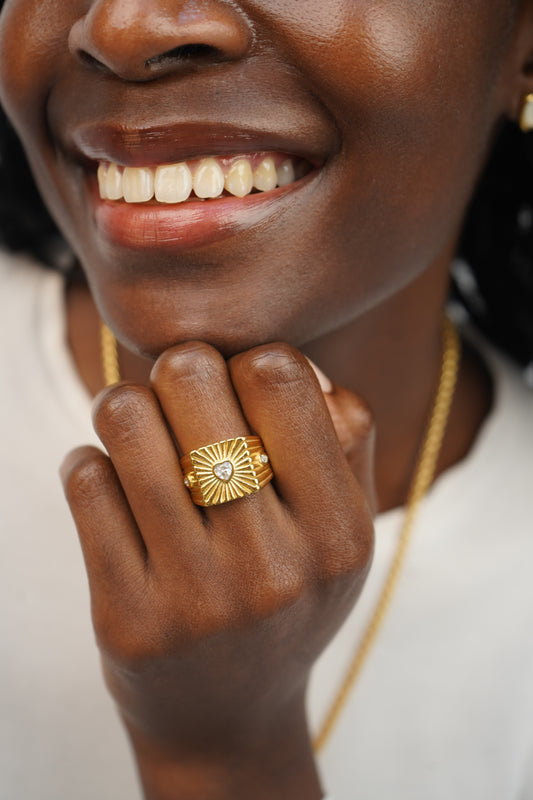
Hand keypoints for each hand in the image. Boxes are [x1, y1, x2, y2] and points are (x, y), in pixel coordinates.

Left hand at [61, 342, 374, 799]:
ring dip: (122, 406)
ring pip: (127, 419)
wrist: (230, 716)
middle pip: (193, 377)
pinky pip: (85, 480)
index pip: (280, 374)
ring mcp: (197, 598)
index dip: (247, 360)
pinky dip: (88, 463)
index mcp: (340, 533)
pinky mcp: (128, 618)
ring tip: (135, 427)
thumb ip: (343, 437)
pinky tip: (109, 483)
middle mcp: (274, 566)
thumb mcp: (344, 531)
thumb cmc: (289, 597)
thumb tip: (288, 359)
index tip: (236, 390)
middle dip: (177, 370)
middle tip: (177, 396)